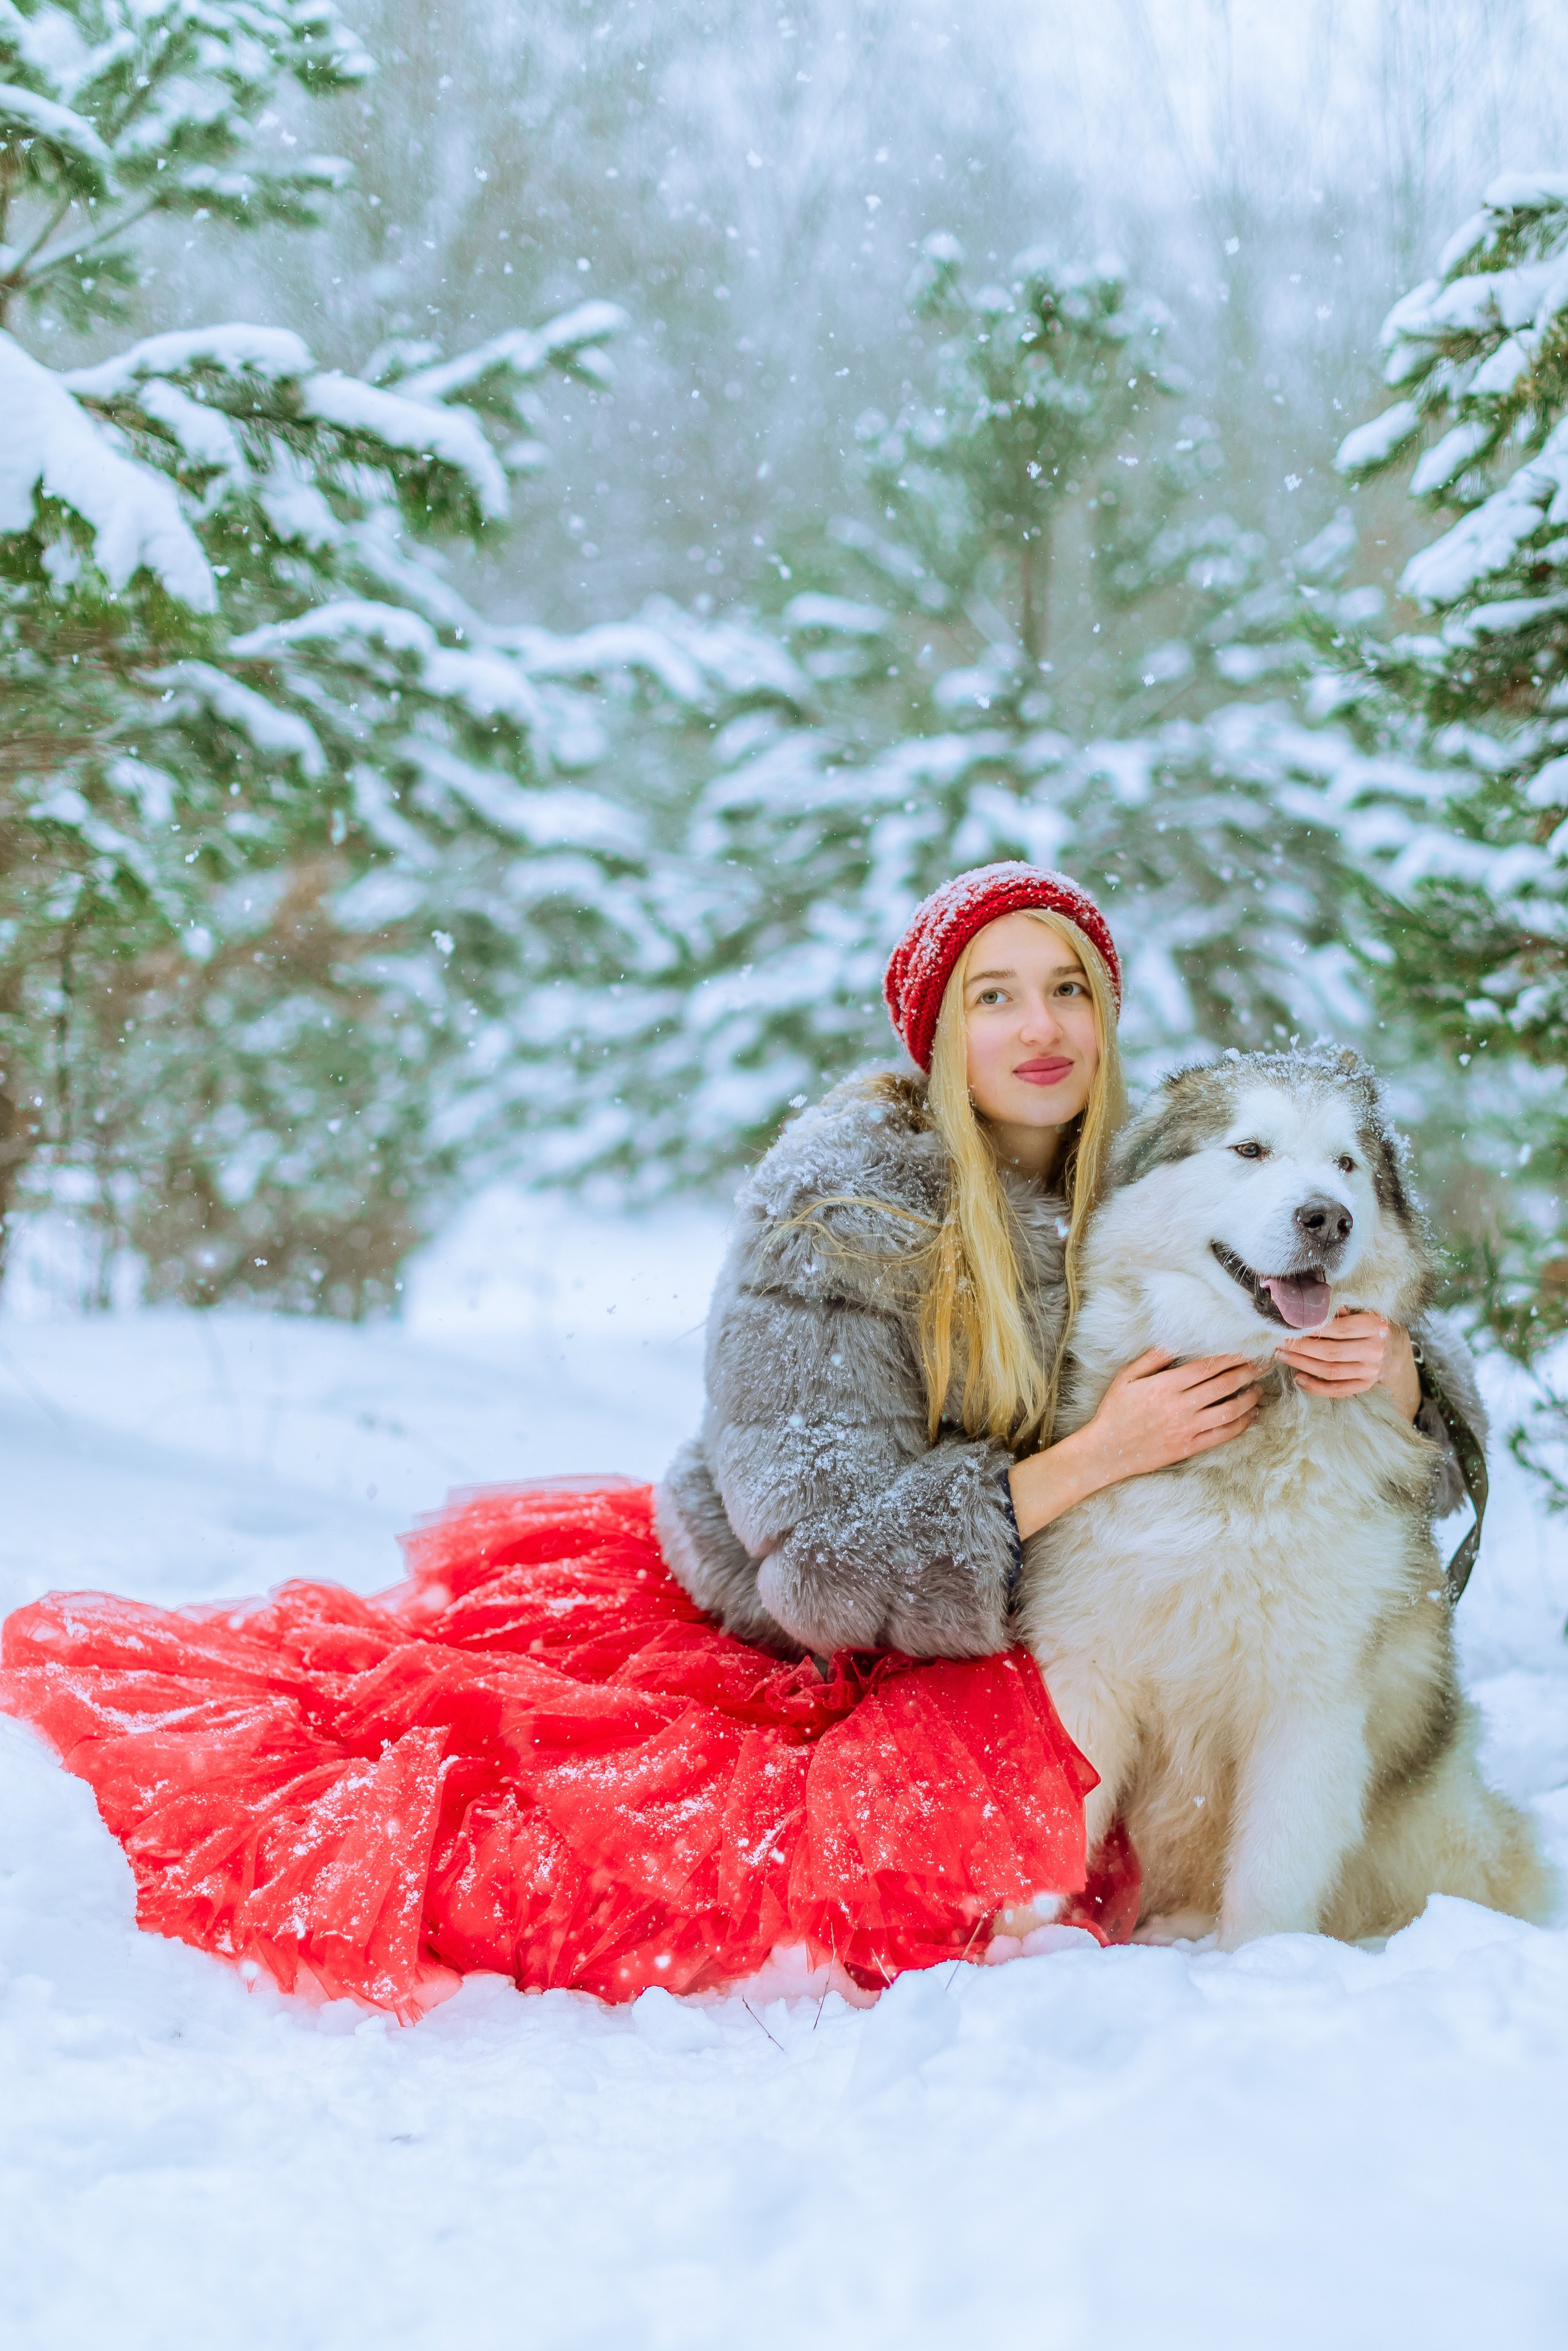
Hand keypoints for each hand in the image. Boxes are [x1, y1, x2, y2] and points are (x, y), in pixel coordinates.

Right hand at [1075, 1347, 1262, 1485]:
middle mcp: (1180, 1406)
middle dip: (1247, 1372)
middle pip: (1224, 1385)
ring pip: (1229, 1410)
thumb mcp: (1127, 1377)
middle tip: (1262, 1364)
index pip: (1207, 1367)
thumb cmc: (1115, 1411)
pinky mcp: (1189, 1447)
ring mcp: (1187, 1428)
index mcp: (1165, 1385)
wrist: (1107, 1450)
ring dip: (1249, 1398)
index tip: (1245, 1350)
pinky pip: (1222, 1435)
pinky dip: (1241, 1424)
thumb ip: (1152, 1359)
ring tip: (1259, 1388)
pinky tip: (1250, 1415)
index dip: (1230, 1357)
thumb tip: (1176, 1344)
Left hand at [1275, 1311, 1419, 1417]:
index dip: (1312, 1329)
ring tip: (1282, 1356)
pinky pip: (1337, 1389)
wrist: (1396, 1350)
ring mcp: (1371, 1371)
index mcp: (1375, 1326)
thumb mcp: (1366, 1311)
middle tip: (1280, 1343)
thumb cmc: (1374, 1325)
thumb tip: (1316, 1309)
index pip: (1338, 1329)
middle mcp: (1375, 1350)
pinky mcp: (1365, 1385)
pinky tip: (1298, 1378)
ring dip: (1302, 1364)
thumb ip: (1344, 1310)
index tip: (1290, 1327)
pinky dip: (1316, 1387)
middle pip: (1330, 1352)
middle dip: (1300, 1348)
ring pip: (1330, 1371)